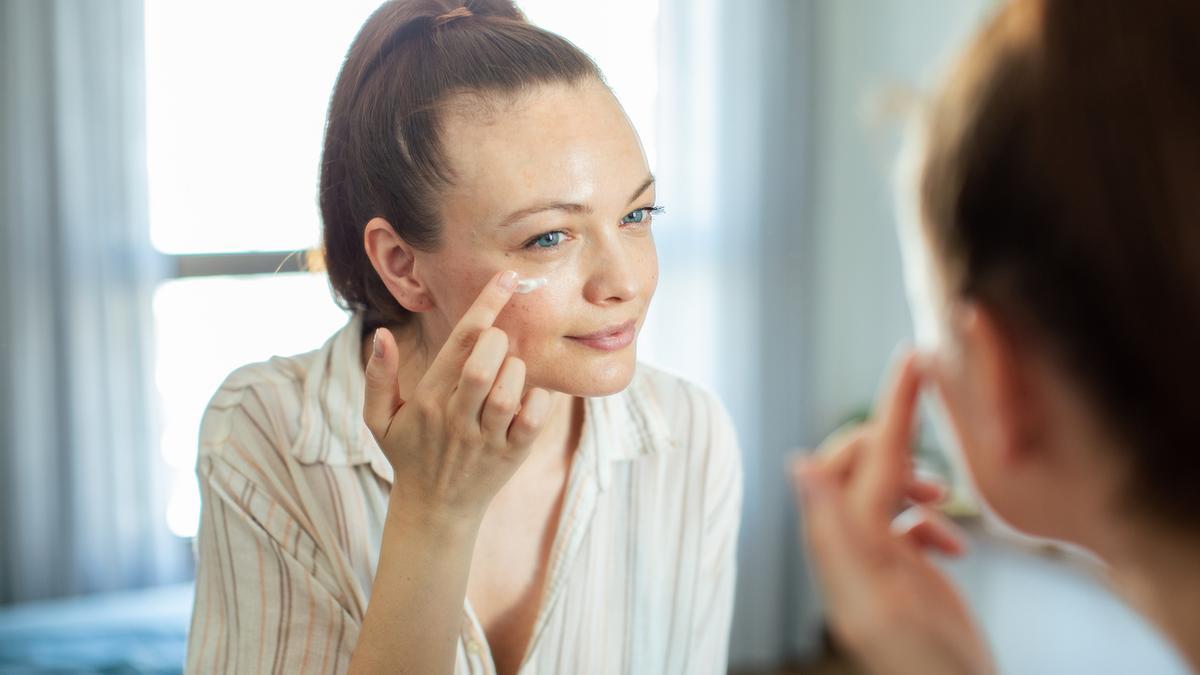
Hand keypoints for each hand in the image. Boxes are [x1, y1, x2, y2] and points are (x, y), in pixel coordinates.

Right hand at [363, 270, 552, 527]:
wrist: (434, 511)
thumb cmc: (410, 453)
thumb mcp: (379, 419)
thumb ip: (379, 376)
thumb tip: (380, 335)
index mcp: (428, 399)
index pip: (460, 343)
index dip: (486, 305)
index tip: (507, 278)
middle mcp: (457, 417)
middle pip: (483, 365)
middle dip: (498, 340)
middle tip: (499, 341)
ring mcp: (486, 438)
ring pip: (509, 392)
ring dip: (516, 370)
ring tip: (509, 371)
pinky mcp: (512, 455)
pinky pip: (534, 419)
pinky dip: (539, 400)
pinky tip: (529, 395)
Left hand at [789, 352, 994, 674]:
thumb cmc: (923, 658)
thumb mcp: (878, 594)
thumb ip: (837, 530)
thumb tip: (797, 465)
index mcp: (840, 540)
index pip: (859, 456)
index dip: (890, 408)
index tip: (914, 359)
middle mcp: (847, 544)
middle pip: (860, 465)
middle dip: (896, 448)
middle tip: (936, 461)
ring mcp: (872, 559)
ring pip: (882, 489)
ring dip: (914, 482)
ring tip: (945, 502)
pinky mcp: (896, 574)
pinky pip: (904, 525)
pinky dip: (930, 523)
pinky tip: (952, 545)